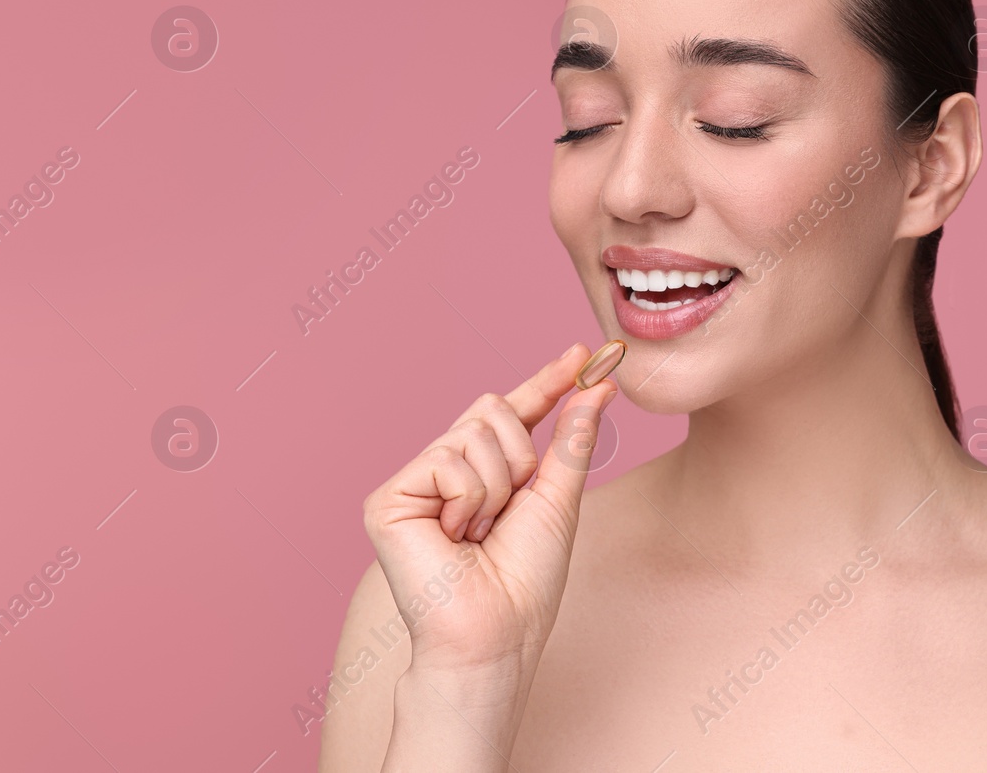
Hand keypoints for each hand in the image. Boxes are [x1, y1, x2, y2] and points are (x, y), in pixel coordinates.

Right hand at [362, 342, 615, 678]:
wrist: (495, 632)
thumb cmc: (525, 581)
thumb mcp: (559, 498)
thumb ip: (572, 439)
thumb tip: (598, 386)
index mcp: (486, 473)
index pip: (516, 412)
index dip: (547, 382)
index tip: (583, 353)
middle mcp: (445, 471)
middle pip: (491, 408)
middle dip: (520, 455)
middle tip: (510, 509)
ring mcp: (415, 483)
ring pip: (473, 432)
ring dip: (497, 486)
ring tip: (480, 533)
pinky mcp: (387, 498)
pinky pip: (446, 459)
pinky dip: (468, 498)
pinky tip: (455, 536)